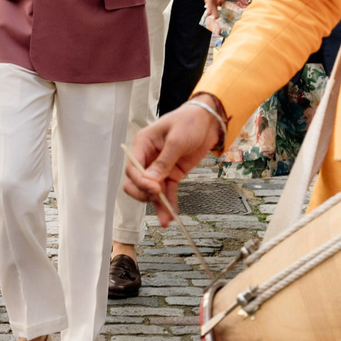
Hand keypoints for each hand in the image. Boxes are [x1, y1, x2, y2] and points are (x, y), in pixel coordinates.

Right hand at [123, 103, 224, 219]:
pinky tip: (171, 214)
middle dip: (144, 193)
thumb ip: (164, 161)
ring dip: (157, 205)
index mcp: (143, 144)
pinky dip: (168, 202)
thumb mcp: (177, 139)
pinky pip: (167, 192)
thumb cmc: (189, 121)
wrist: (208, 121)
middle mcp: (147, 157)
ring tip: (166, 218)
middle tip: (157, 198)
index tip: (154, 189)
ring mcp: (159, 168)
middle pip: (136, 182)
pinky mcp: (172, 175)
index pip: (132, 167)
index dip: (139, 181)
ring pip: (152, 191)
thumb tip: (151, 181)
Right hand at [203, 0, 229, 21]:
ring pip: (212, 2)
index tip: (211, 14)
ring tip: (217, 16)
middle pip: (209, 2)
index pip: (208, 0)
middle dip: (212, 10)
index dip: (210, 8)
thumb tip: (219, 4)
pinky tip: (218, 10)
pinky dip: (216, 5)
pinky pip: (214, 0)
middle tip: (216, 18)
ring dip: (214, 8)